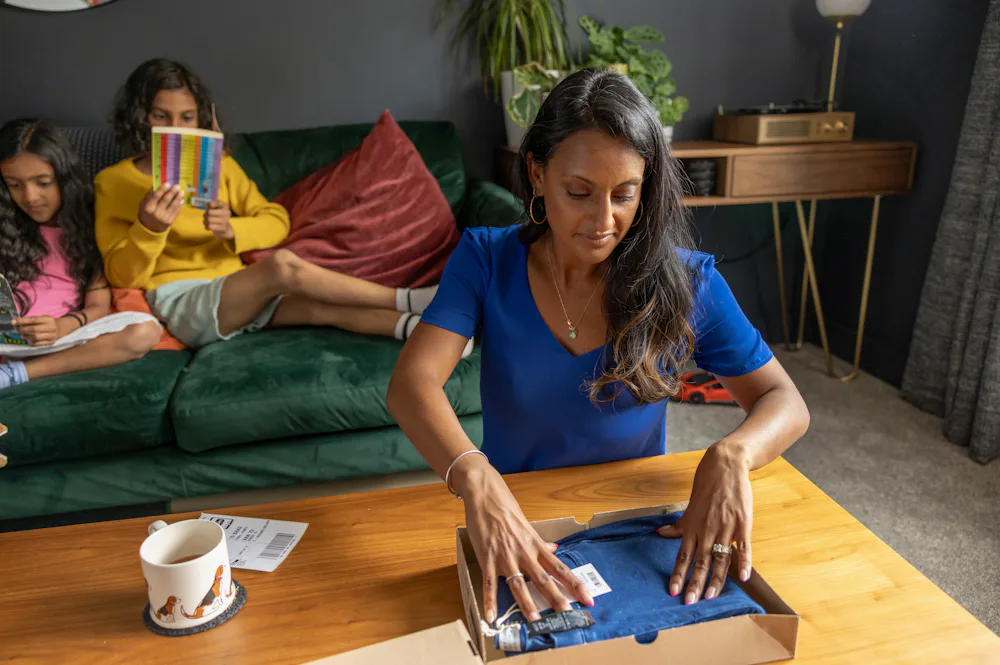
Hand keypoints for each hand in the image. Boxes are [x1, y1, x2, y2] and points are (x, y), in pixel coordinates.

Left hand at [13, 316, 66, 346]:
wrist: (61, 328)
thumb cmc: (48, 323)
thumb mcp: (42, 318)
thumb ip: (31, 320)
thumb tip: (16, 322)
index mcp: (49, 319)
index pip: (33, 320)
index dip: (22, 321)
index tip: (12, 322)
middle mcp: (52, 327)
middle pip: (34, 329)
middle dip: (22, 329)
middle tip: (15, 330)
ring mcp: (52, 335)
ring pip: (36, 337)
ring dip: (26, 336)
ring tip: (22, 336)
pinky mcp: (51, 342)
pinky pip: (38, 344)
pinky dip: (31, 342)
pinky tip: (29, 340)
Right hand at [138, 184, 182, 232]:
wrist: (150, 228)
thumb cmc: (146, 213)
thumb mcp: (143, 204)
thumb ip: (149, 196)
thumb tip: (155, 186)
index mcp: (148, 208)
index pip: (156, 196)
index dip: (162, 189)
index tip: (168, 183)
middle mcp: (156, 213)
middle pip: (166, 200)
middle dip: (172, 192)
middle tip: (177, 186)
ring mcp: (164, 218)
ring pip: (173, 206)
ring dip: (178, 198)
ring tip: (181, 192)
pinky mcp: (170, 221)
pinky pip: (176, 211)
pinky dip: (179, 205)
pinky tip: (181, 200)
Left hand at [203, 200, 232, 239]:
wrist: (224, 228)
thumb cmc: (217, 216)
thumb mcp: (215, 208)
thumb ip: (212, 204)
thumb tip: (209, 204)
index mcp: (225, 206)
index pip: (218, 202)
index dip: (211, 204)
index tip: (210, 206)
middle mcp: (227, 212)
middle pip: (209, 212)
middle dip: (205, 215)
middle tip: (206, 216)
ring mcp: (226, 220)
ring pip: (209, 220)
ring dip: (205, 221)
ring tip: (207, 221)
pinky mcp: (224, 228)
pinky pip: (210, 226)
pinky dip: (207, 226)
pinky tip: (209, 226)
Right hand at [453, 455, 593, 623]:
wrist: (485, 495)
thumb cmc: (506, 508)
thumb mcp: (527, 525)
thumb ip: (540, 542)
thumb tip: (554, 549)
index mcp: (535, 545)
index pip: (559, 568)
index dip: (574, 584)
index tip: (588, 597)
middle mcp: (524, 553)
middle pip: (543, 579)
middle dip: (556, 598)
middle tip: (568, 616)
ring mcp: (505, 557)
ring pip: (518, 584)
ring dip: (527, 603)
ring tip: (535, 620)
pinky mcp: (487, 558)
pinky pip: (489, 583)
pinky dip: (490, 601)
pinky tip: (491, 617)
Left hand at [657, 441, 753, 604]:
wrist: (725, 467)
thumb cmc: (706, 488)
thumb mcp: (689, 507)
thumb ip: (678, 525)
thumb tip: (660, 533)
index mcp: (692, 527)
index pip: (683, 556)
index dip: (678, 574)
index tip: (673, 591)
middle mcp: (706, 530)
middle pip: (699, 562)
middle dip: (694, 583)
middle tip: (689, 602)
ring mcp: (725, 528)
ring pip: (720, 559)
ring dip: (715, 580)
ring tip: (710, 597)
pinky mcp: (742, 525)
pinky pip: (743, 547)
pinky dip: (744, 563)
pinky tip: (743, 577)